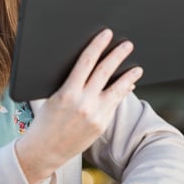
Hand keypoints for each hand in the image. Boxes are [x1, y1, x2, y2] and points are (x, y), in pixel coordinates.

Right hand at [15, 28, 142, 183]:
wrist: (45, 149)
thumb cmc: (46, 119)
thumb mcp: (53, 95)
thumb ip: (70, 81)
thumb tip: (88, 63)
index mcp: (67, 92)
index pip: (86, 62)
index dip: (97, 45)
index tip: (106, 34)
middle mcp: (83, 103)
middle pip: (105, 72)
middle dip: (117, 55)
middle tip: (127, 45)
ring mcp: (95, 115)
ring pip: (116, 90)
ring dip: (129, 76)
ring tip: (137, 68)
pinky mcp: (101, 125)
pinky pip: (115, 104)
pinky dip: (122, 92)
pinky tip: (128, 85)